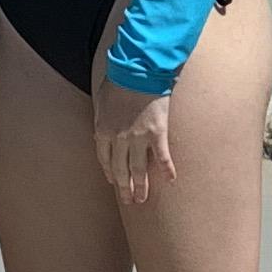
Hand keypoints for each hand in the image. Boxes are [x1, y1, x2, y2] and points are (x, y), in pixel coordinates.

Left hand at [92, 75, 176, 206]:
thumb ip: (101, 119)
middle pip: (121, 169)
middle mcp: (119, 139)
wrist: (138, 70)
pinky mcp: (157, 133)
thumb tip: (102, 133)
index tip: (114, 182)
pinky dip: (167, 170)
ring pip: (139, 169)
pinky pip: (162, 157)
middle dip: (124, 187)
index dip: (109, 173)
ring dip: (140, 186)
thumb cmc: (119, 81)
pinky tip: (170, 181)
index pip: (104, 159)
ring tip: (142, 200)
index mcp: (103, 130)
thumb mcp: (101, 100)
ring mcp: (139, 138)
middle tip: (129, 201)